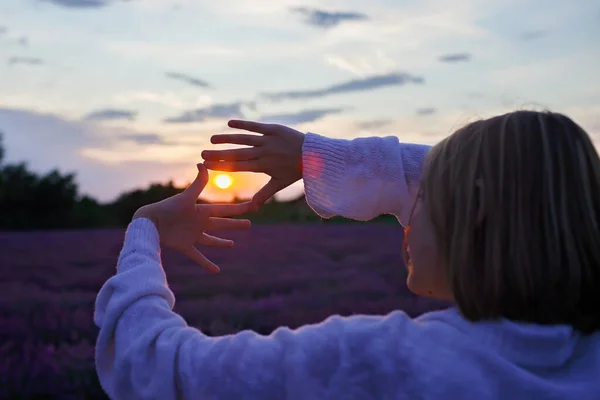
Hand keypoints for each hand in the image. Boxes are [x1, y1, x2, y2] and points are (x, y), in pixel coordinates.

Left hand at [133, 164, 251, 272]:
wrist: (149, 222)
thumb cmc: (167, 208)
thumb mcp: (186, 197)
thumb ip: (198, 183)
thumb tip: (203, 164)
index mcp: (202, 210)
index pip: (224, 209)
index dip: (238, 208)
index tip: (252, 206)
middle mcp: (199, 222)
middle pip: (221, 223)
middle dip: (235, 224)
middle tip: (249, 224)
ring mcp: (192, 235)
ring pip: (211, 240)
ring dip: (221, 243)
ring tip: (232, 244)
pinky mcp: (185, 246)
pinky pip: (198, 256)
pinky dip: (206, 264)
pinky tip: (216, 271)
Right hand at [201, 120, 304, 210]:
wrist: (314, 154)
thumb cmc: (295, 170)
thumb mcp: (279, 184)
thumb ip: (264, 195)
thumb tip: (251, 210)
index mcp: (263, 166)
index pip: (238, 166)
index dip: (221, 166)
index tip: (206, 165)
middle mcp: (264, 153)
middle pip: (237, 154)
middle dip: (218, 155)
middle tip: (202, 154)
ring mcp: (268, 140)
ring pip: (244, 139)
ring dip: (227, 139)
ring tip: (212, 139)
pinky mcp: (274, 129)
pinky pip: (256, 126)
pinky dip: (243, 124)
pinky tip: (229, 123)